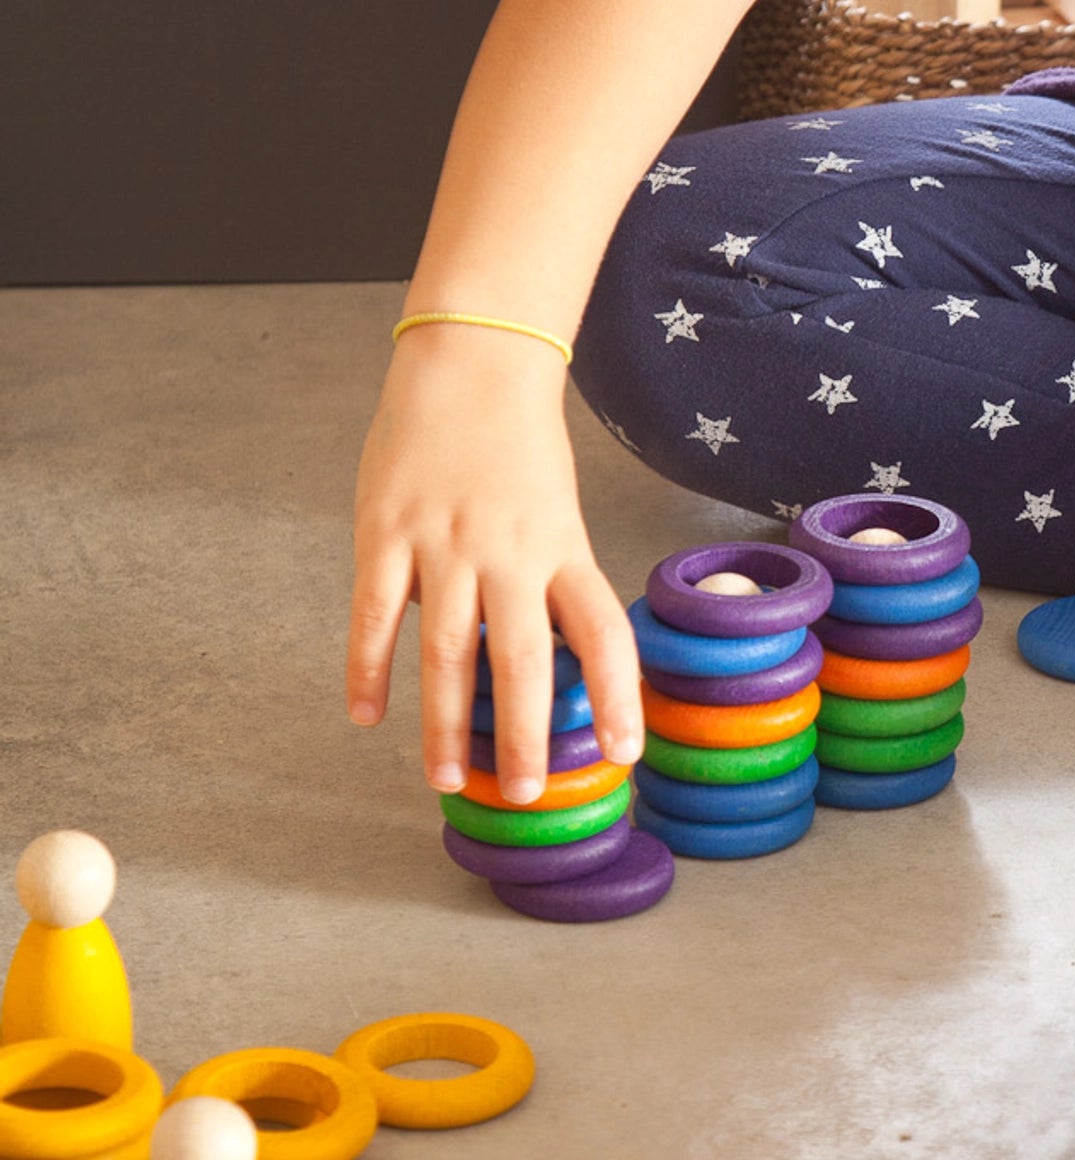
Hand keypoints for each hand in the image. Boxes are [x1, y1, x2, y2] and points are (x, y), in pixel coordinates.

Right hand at [347, 326, 642, 800]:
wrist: (471, 364)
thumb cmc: (518, 449)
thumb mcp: (554, 513)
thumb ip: (546, 581)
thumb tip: (540, 662)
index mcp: (563, 547)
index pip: (602, 633)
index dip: (614, 696)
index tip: (623, 754)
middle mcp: (510, 551)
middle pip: (522, 658)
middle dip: (522, 734)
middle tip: (521, 795)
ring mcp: (445, 543)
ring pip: (446, 650)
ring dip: (444, 722)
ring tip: (449, 780)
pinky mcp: (386, 533)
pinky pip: (375, 613)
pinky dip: (369, 668)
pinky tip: (366, 716)